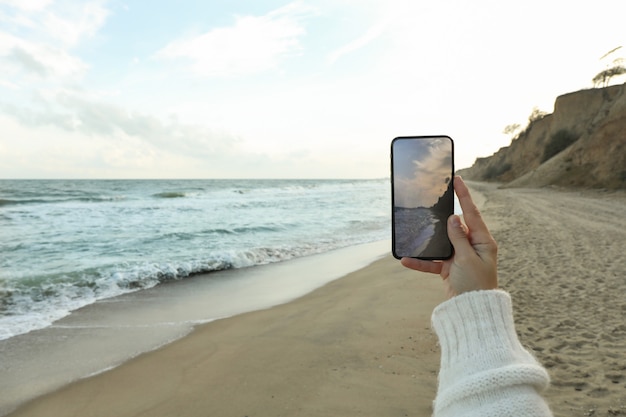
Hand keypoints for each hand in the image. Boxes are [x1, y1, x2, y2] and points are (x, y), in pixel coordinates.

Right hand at [400, 176, 497, 297]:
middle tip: (432, 201)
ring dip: (428, 242)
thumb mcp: (466, 259)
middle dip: (442, 218)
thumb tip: (453, 217)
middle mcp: (472, 247)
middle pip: (455, 226)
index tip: (457, 179)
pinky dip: (421, 262)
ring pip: (441, 243)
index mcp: (482, 242)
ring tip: (416, 231)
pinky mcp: (449, 269)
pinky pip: (433, 261)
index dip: (464, 195)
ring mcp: (460, 257)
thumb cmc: (476, 285)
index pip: (472, 213)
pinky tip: (406, 260)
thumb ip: (458, 237)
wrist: (472, 311)